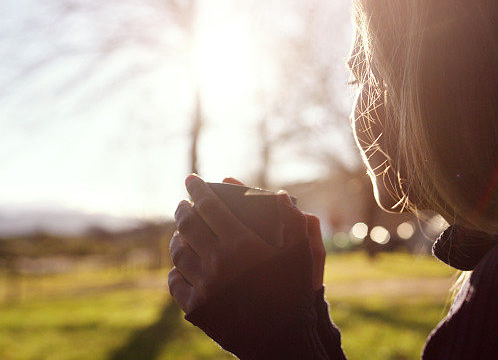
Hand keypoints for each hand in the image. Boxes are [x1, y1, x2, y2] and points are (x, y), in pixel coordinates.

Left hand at [168, 175, 325, 313]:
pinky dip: (175, 269)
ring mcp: (204, 286)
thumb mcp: (301, 254)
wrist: (282, 339)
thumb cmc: (295, 294)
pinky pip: (176, 282)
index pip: (211, 207)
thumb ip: (293, 221)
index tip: (191, 179)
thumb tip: (280, 195)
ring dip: (177, 238)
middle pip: (189, 226)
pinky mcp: (196, 308)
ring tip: (180, 233)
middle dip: (183, 210)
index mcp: (242, 244)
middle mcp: (218, 262)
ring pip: (179, 253)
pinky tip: (180, 265)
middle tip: (183, 203)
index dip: (199, 190)